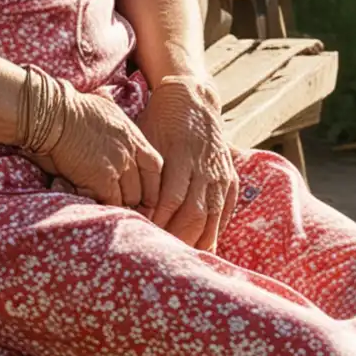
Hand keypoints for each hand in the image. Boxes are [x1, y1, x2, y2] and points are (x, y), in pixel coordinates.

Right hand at [25, 83, 164, 212]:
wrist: (54, 112)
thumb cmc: (70, 108)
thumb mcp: (103, 104)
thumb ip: (112, 115)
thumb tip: (107, 99)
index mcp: (132, 134)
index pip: (154, 165)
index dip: (151, 184)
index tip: (144, 195)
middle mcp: (129, 150)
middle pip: (143, 187)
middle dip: (133, 200)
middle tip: (120, 207)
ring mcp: (118, 165)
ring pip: (127, 198)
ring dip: (115, 204)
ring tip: (102, 207)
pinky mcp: (102, 179)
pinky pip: (109, 202)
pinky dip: (100, 206)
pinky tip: (88, 200)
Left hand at [135, 76, 238, 250]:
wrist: (192, 98)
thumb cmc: (160, 120)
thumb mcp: (146, 137)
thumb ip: (141, 170)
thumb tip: (125, 204)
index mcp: (181, 156)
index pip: (172, 200)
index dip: (160, 222)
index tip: (145, 236)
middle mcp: (204, 167)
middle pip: (194, 213)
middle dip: (178, 238)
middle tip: (162, 254)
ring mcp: (220, 173)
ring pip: (213, 216)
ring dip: (198, 240)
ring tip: (182, 257)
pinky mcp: (230, 177)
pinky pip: (226, 210)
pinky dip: (215, 230)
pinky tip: (204, 244)